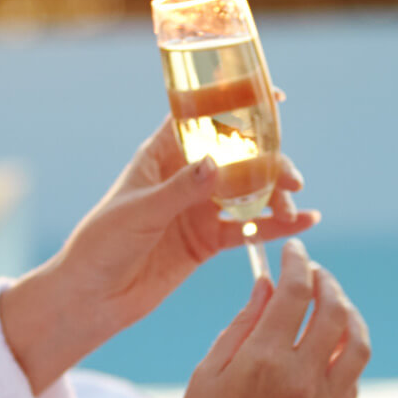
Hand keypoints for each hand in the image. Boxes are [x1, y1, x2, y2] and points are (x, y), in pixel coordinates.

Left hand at [0, 117, 317, 391]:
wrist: (92, 298)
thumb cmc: (100, 245)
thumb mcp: (139, 213)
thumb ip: (180, 190)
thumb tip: (216, 163)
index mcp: (160, 155)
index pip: (201, 117)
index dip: (236, 104)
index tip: (274, 99)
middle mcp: (184, 176)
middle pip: (236, 155)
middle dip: (268, 160)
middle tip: (290, 178)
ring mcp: (199, 208)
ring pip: (249, 191)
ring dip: (275, 193)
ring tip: (294, 206)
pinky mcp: (208, 240)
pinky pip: (249, 228)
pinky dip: (276, 226)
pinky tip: (305, 222)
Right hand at [141, 240, 369, 397]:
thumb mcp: (207, 375)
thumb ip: (242, 324)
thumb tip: (269, 285)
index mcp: (262, 363)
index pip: (295, 293)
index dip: (297, 263)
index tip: (293, 251)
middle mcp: (302, 383)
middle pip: (335, 311)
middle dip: (327, 283)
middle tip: (316, 275)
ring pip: (358, 345)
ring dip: (349, 315)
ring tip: (333, 305)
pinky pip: (353, 382)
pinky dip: (345, 357)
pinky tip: (326, 352)